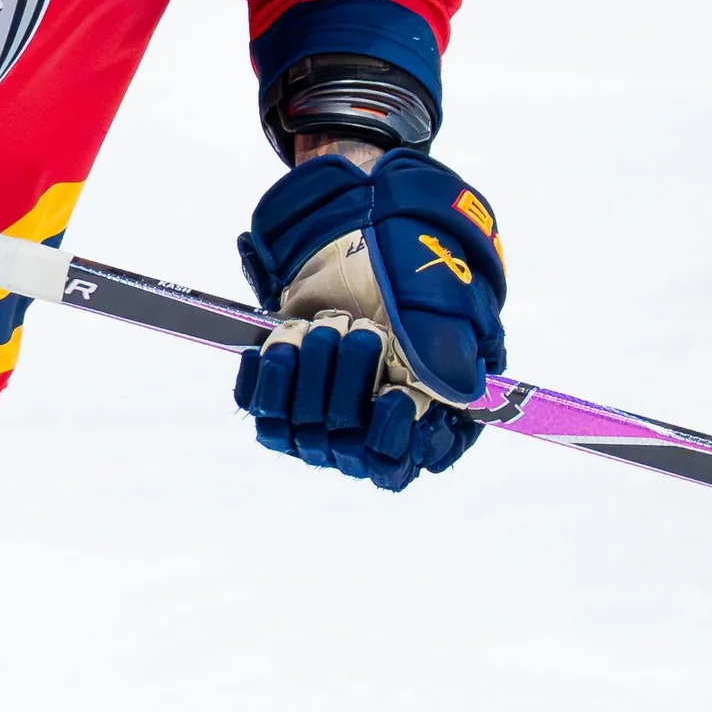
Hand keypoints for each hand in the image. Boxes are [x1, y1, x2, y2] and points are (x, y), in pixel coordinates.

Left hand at [232, 149, 505, 492]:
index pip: (395, 464)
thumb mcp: (446, 307)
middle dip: (351, 377)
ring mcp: (321, 422)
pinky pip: (262, 410)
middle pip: (344, 441)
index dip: (392, 435)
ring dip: (311, 369)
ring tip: (325, 326)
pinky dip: (269, 373)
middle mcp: (367, 434)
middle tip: (362, 329)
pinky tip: (284, 340)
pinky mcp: (280, 402)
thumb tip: (445, 390)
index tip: (395, 395)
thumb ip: (449, 351)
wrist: (363, 248)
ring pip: (302, 428)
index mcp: (419, 423)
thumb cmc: (414, 280)